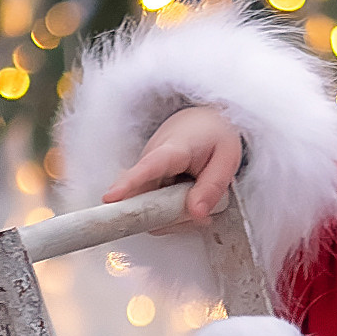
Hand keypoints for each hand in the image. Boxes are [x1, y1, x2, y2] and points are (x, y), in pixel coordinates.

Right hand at [103, 103, 242, 222]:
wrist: (204, 120)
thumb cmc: (215, 135)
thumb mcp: (226, 159)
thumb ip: (212, 188)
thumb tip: (196, 215)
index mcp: (173, 149)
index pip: (147, 168)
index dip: (128, 184)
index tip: (110, 198)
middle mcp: (151, 159)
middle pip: (143, 197)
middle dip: (166, 216)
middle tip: (200, 212)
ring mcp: (146, 171)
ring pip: (149, 206)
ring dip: (173, 215)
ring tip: (198, 198)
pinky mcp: (146, 180)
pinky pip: (152, 205)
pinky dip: (171, 210)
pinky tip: (187, 199)